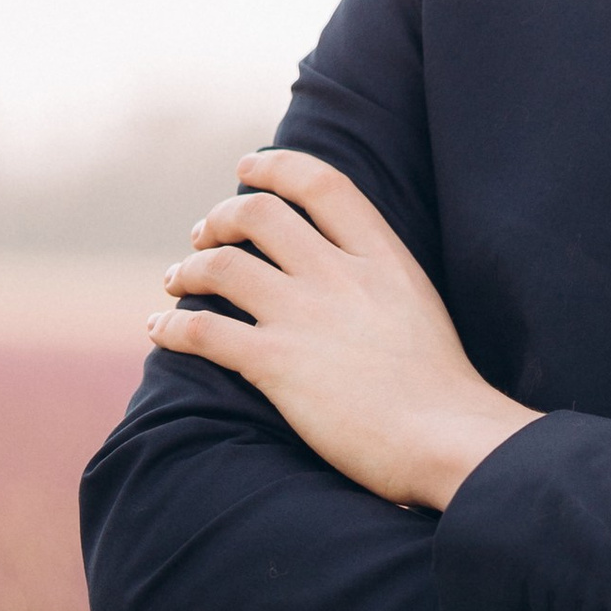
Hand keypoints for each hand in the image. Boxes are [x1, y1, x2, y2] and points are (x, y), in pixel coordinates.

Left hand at [148, 150, 535, 510]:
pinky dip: (172, 326)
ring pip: (221, 264)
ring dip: (187, 269)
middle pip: (258, 213)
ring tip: (176, 282)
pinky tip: (161, 331)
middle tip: (204, 236)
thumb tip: (352, 279)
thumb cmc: (444, 393)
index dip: (275, 167)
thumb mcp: (420, 310)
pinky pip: (204, 330)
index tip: (247, 169)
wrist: (449, 442)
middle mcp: (340, 275)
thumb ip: (382, 281)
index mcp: (383, 258)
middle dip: (219, 218)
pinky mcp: (277, 363)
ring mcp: (306, 316)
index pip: (321, 183)